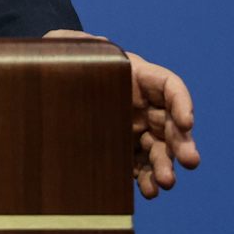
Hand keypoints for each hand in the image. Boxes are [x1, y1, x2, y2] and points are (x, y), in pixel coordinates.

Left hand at [44, 29, 199, 198]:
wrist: (43, 91)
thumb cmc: (57, 63)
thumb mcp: (61, 48)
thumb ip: (73, 42)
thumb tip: (98, 44)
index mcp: (135, 77)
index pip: (168, 86)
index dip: (182, 103)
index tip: (187, 122)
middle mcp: (141, 106)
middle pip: (171, 124)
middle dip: (183, 142)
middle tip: (189, 161)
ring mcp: (134, 131)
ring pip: (158, 150)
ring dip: (165, 166)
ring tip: (165, 182)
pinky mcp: (122, 152)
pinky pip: (140, 168)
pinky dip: (146, 180)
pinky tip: (147, 191)